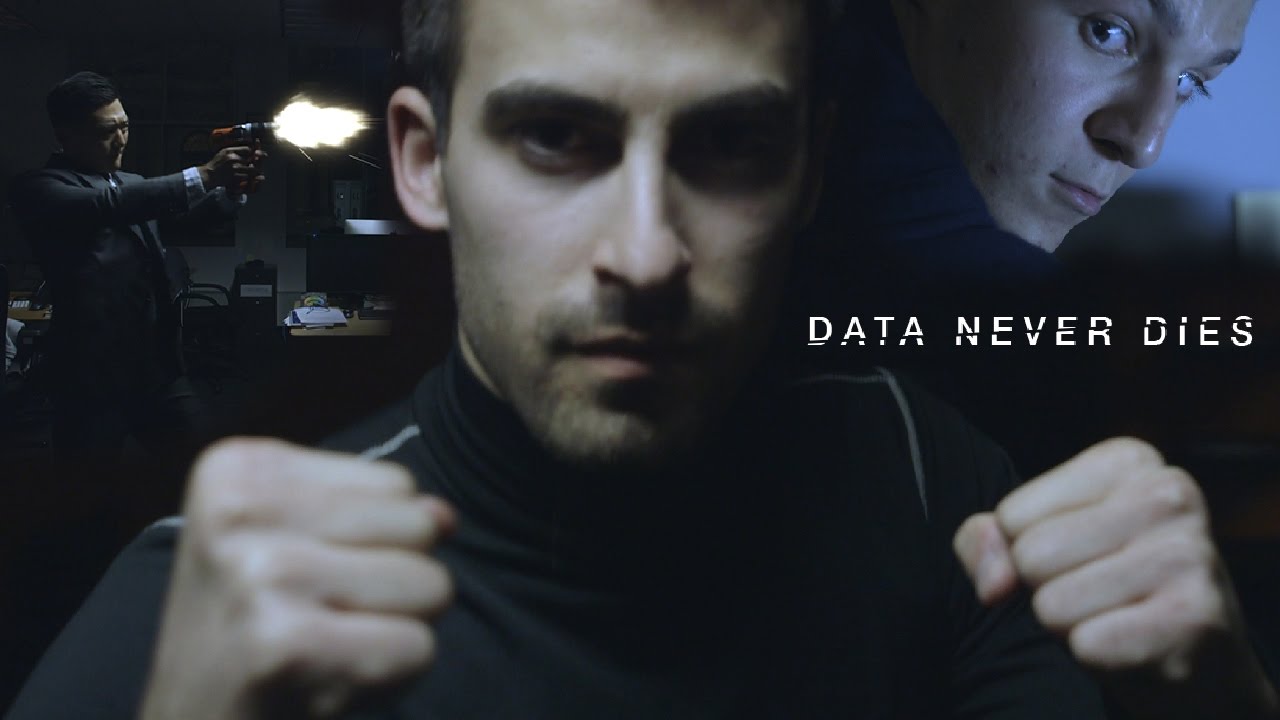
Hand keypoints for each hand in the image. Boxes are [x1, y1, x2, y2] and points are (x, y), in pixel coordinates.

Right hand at [140, 438, 455, 719]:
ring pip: (430, 585)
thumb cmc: (249, 631)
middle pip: (418, 527)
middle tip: (319, 619)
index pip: (397, 484)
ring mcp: (262, 573)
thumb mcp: (297, 543)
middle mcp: (241, 509)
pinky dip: (392, 679)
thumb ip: (379, 515)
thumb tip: (445, 516)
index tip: (304, 579)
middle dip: (392, 584)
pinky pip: (416, 649)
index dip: (374, 543)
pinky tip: (327, 684)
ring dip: (396, 630)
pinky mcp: (285, 643)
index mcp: (240, 469)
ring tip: (326, 648)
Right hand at [201, 146, 262, 191]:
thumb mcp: (223, 153)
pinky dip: (248, 178)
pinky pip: (247, 177)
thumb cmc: (216, 164)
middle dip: (254, 163)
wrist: (209, 175)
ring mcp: (234, 167)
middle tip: (256, 166)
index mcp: (229, 150)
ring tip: (253, 173)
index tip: (253, 157)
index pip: (247, 149)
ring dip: (253, 171)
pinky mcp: (235, 176)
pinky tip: (247, 178)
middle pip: (251, 159)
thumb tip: (247, 148)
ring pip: (251, 169)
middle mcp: (232, 158)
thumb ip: (234, 150)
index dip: (252, 153)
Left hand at [954, 437, 1278, 719]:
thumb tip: (994, 584)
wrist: (1195, 656)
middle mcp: (1167, 495)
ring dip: (1072, 625)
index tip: (1081, 556)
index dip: (1027, 551)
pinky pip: (1088, 645)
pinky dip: (1098, 656)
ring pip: (1053, 605)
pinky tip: (1137, 645)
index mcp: (1126, 460)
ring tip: (1119, 616)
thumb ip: (986, 540)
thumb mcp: (1035, 541)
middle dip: (1048, 589)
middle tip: (1100, 594)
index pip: (1011, 516)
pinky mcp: (1194, 617)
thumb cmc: (1104, 584)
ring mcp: (1188, 554)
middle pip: (1031, 556)